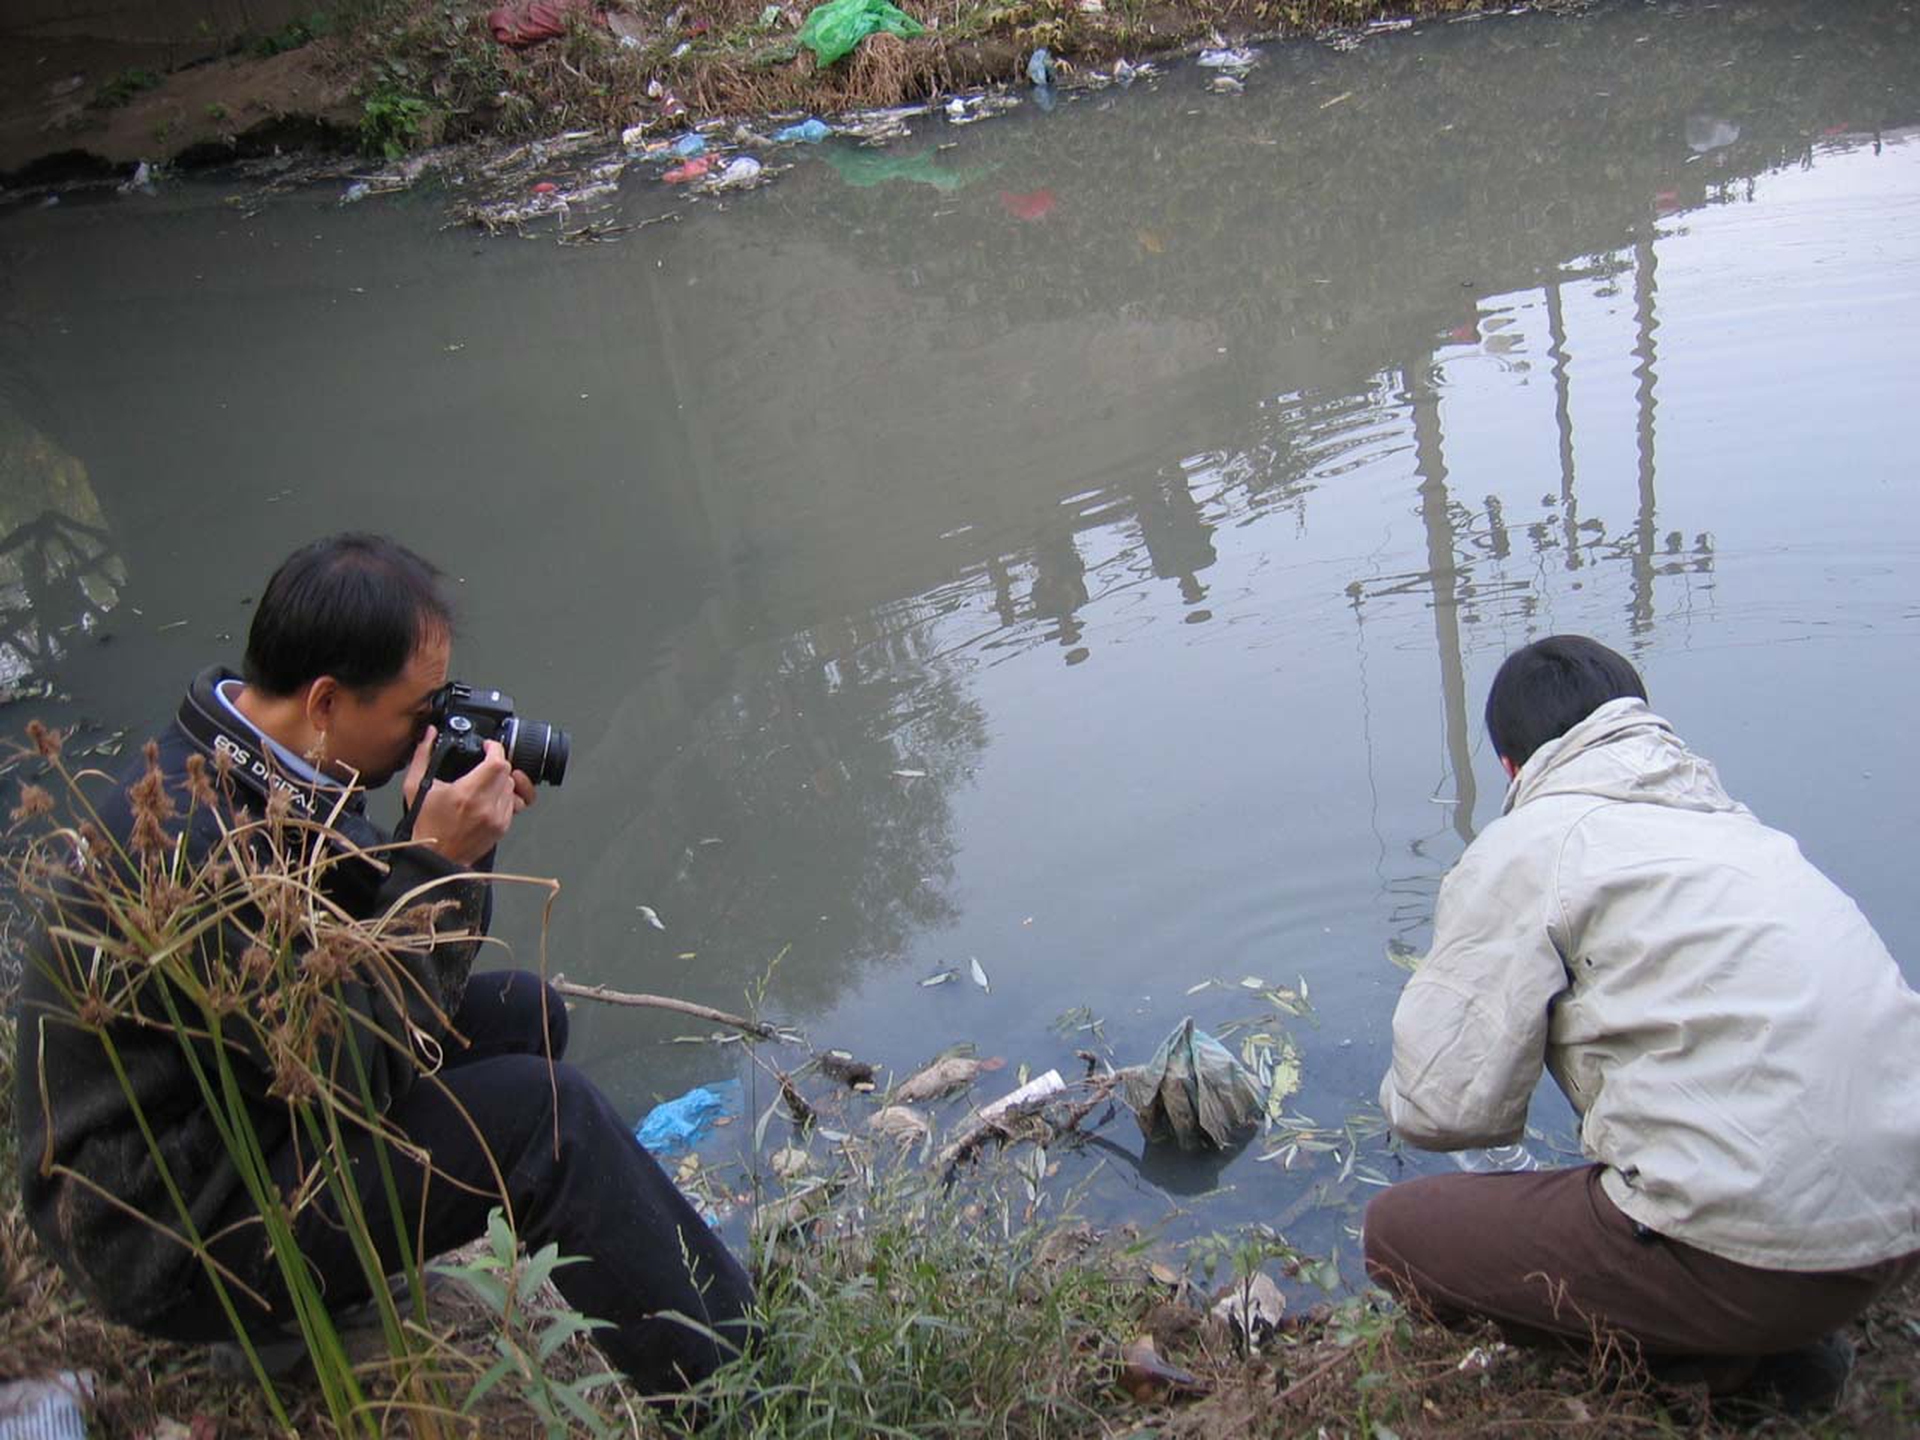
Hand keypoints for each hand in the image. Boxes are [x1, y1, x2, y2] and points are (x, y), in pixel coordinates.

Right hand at [402, 730, 520, 866]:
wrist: (435, 857)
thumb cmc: (425, 825)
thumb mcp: (415, 787)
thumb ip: (423, 755)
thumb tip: (428, 734)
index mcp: (466, 794)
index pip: (497, 762)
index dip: (495, 748)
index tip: (488, 746)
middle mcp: (486, 806)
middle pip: (507, 771)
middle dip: (496, 762)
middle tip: (484, 762)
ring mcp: (497, 818)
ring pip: (511, 786)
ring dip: (501, 779)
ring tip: (483, 782)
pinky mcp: (502, 827)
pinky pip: (513, 803)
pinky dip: (503, 796)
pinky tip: (488, 797)